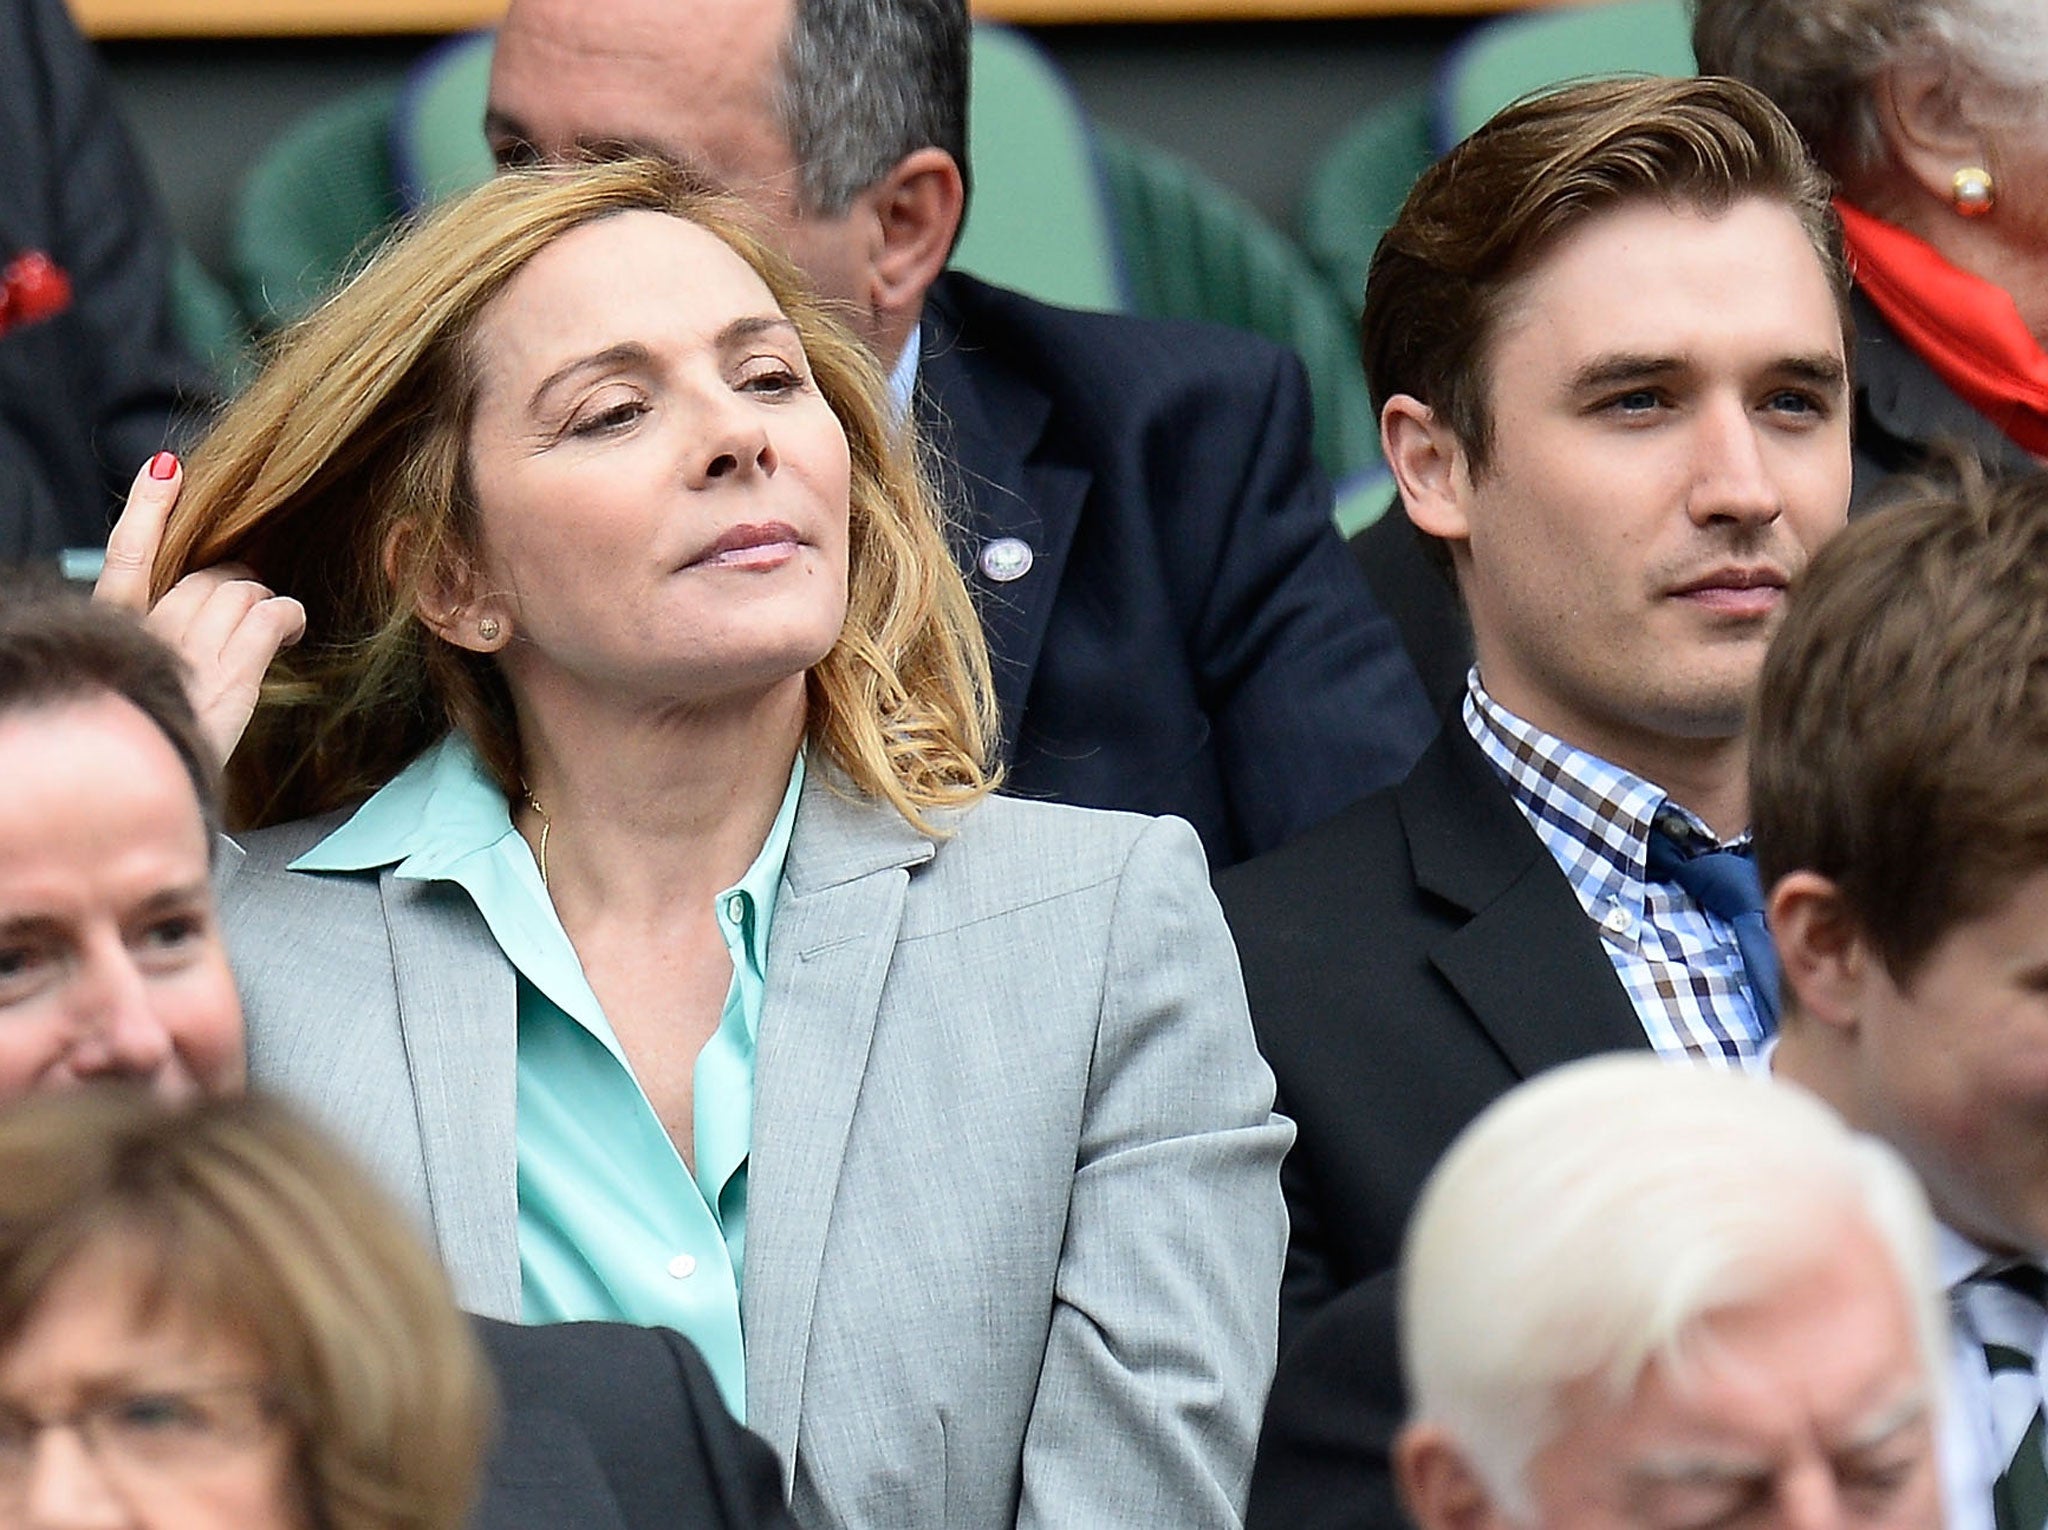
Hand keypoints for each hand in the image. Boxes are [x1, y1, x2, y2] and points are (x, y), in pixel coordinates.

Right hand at [95, 453, 305, 767]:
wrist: (145, 801)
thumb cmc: (147, 747)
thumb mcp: (137, 685)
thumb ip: (152, 642)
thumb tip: (188, 607)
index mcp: (113, 634)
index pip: (127, 558)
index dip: (150, 509)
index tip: (168, 468)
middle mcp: (145, 637)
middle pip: (201, 576)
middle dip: (233, 580)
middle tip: (247, 601)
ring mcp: (187, 654)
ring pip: (236, 592)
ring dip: (260, 600)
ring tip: (268, 622)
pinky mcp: (229, 676)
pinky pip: (266, 619)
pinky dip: (285, 615)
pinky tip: (292, 625)